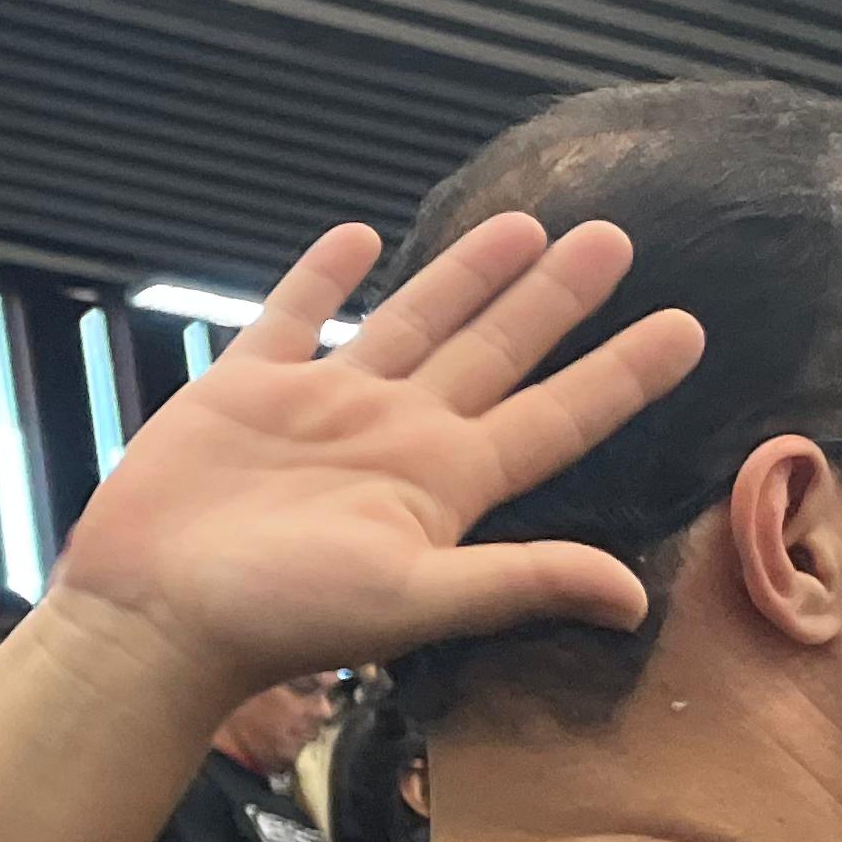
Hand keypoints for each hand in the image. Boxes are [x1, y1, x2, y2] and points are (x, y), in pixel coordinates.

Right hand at [52, 215, 702, 699]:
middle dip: (557, 297)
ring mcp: (320, 406)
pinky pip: (291, 318)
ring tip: (523, 225)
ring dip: (465, 273)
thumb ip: (519, 580)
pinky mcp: (243, 391)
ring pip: (412, 320)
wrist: (153, 615)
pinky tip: (354, 238)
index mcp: (443, 481)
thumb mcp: (413, 598)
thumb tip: (635, 600)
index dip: (622, 373)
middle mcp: (394, 434)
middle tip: (615, 238)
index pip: (556, 417)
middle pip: (496, 351)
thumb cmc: (278, 615)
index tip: (687, 328)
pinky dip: (319, 277)